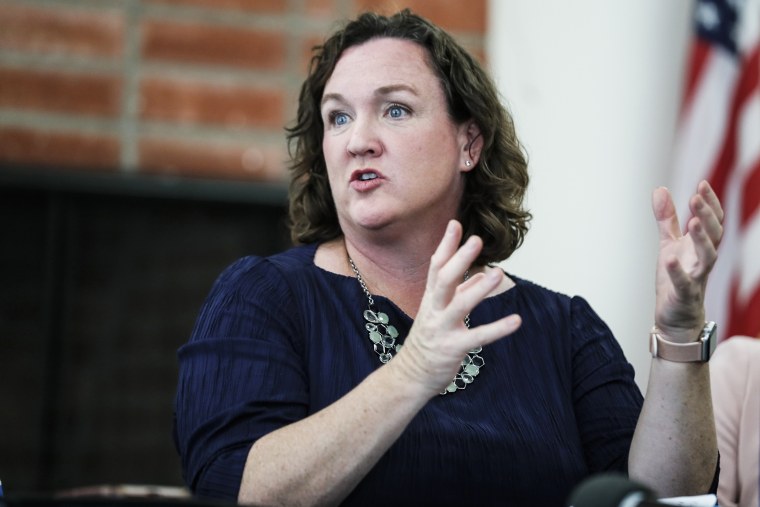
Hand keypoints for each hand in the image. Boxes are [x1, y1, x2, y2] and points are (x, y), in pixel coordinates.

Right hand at [389, 220, 520, 395]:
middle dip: (459, 259)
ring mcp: (442, 328)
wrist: (411, 375)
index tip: (455, 224)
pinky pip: (478, 337)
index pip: (436, 267)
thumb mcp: (440, 312)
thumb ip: (461, 292)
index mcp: (431, 298)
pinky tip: (516, 321)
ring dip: (479, 289)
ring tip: (499, 274)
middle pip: (443, 279)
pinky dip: (498, 329)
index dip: (446, 245)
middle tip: (476, 240)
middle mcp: (434, 309)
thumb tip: (483, 274)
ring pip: (460, 305)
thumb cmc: (429, 340)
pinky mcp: (453, 348)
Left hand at [652, 181, 723, 340]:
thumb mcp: (669, 243)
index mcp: (700, 246)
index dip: (710, 203)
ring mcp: (696, 277)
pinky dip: (678, 272)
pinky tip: (669, 260)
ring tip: (692, 222)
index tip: (702, 184)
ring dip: (701, 239)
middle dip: (707, 216)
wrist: (675, 315)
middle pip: (713, 235)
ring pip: (708, 257)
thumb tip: (660, 189)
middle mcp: (702, 260)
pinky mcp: (684, 294)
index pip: (712, 221)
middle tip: (696, 197)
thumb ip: (667, 219)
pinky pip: (684, 283)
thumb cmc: (675, 276)